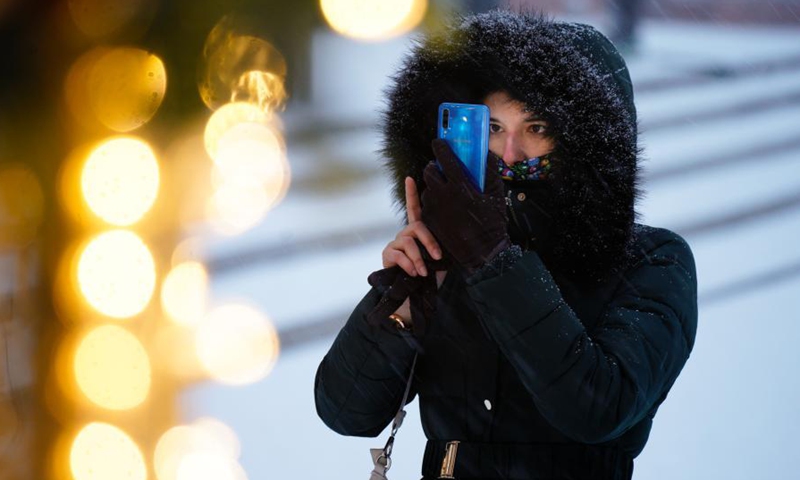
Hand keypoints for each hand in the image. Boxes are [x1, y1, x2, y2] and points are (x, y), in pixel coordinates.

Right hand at [382, 176, 442, 276]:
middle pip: (417, 227)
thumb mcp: (439, 260)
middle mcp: (405, 234)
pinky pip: (399, 255)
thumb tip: (452, 240)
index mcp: (418, 232)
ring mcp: (396, 244)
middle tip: (437, 257)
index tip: (410, 178)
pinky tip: (413, 273)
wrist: (415, 295)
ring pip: (409, 243)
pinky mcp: (388, 255)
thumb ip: (440, 247)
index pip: (414, 209)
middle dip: (429, 241)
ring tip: (423, 272)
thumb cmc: (430, 275)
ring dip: (418, 258)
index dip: (411, 194)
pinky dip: (408, 264)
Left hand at [421, 139, 510, 274]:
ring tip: (446, 193)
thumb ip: (490, 171)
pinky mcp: (428, 221)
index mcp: (460, 185)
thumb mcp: (496, 194)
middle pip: (429, 172)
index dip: (440, 147)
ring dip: (434, 187)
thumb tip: (486, 154)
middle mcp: (443, 194)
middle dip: (434, 167)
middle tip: (441, 170)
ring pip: (427, 189)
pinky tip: (444, 209)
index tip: (439, 143)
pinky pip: (426, 206)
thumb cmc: (492, 222)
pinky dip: (433, 204)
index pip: (444, 157)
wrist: (483, 252)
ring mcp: (433, 209)